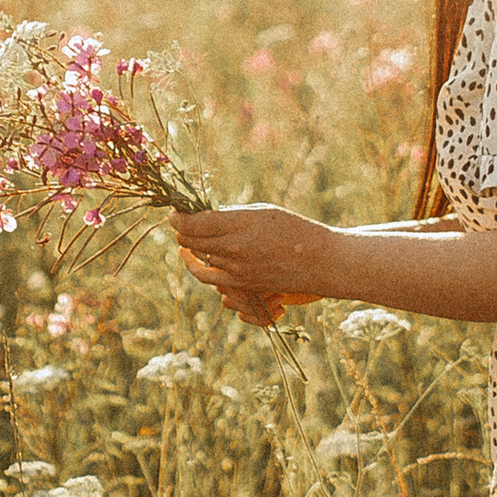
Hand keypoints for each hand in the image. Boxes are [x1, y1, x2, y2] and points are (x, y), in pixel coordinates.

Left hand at [172, 203, 319, 326]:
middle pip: (190, 241)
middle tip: (182, 220)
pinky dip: (199, 265)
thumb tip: (204, 216)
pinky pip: (209, 276)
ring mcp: (237, 270)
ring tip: (189, 236)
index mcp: (241, 224)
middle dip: (181, 229)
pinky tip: (197, 256)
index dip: (178, 217)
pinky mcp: (241, 284)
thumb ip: (231, 215)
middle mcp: (235, 248)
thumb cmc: (295, 229)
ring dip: (190, 246)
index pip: (193, 223)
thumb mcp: (262, 211)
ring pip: (198, 258)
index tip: (176, 211)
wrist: (320, 262)